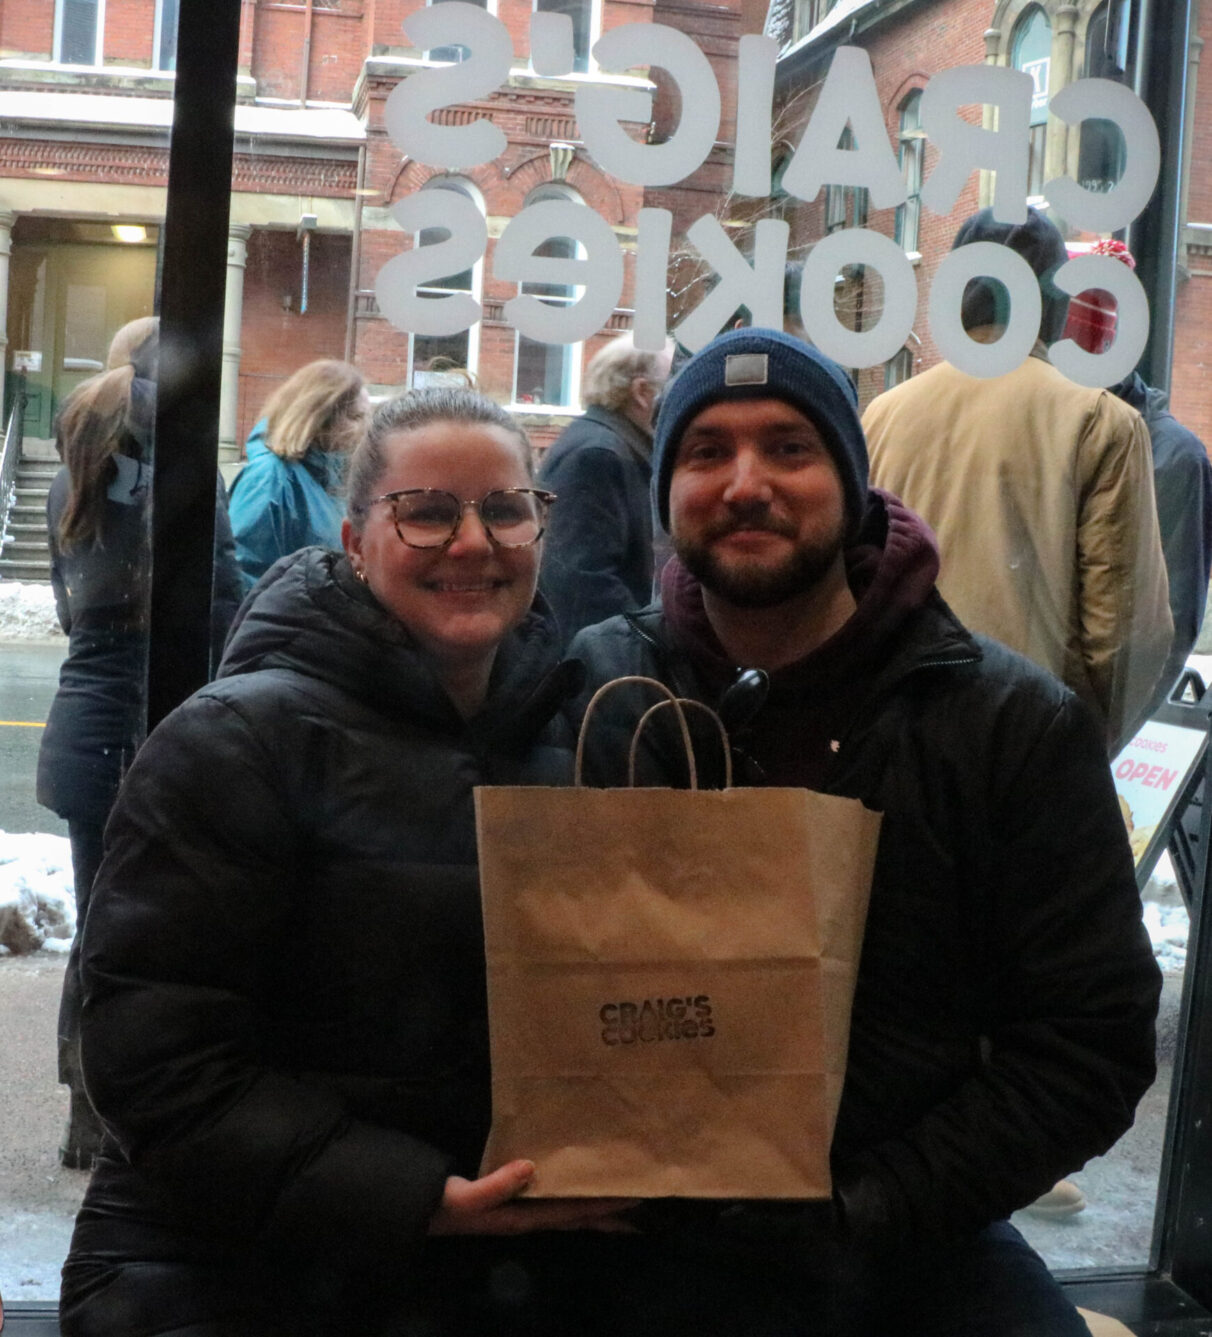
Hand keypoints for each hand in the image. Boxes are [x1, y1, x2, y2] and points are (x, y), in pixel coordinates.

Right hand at [428, 1160, 639, 1235]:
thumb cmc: (444, 1205)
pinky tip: (579, 1186)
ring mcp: (522, 1209)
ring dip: (595, 1207)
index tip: (629, 1199)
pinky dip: (572, 1195)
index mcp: (521, 1217)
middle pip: (576, 1217)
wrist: (421, 1209)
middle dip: (608, 1213)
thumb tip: (530, 1167)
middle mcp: (528, 1216)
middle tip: (642, 1204)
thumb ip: (495, 1185)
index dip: (599, 1207)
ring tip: (623, 1201)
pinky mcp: (514, 1198)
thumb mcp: (465, 1198)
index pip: (570, 1213)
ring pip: (568, 1210)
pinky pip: (553, 1199)